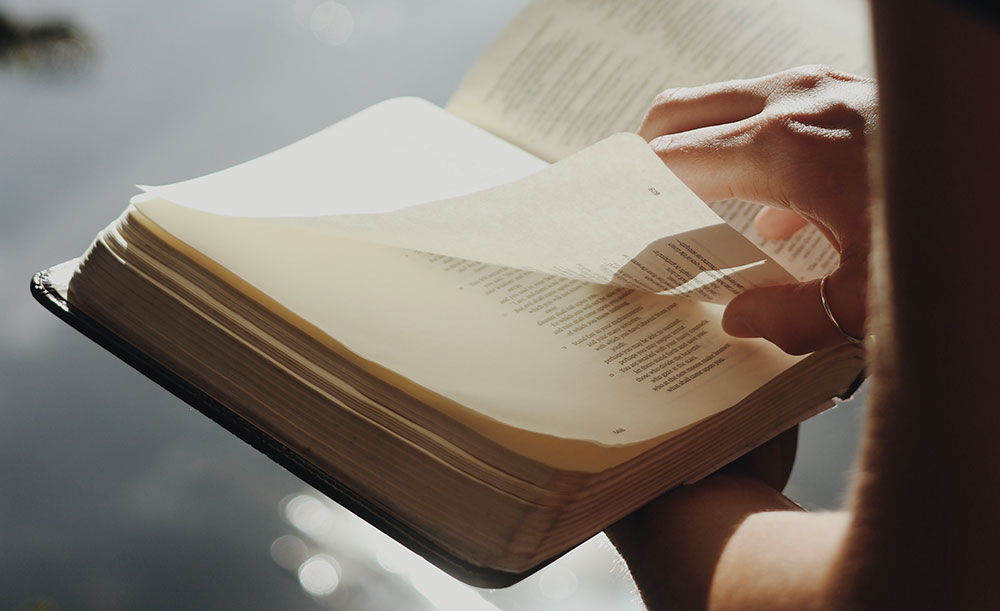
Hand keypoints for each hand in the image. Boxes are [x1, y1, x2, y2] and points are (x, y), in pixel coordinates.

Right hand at [639, 65, 876, 353]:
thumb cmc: (956, 229)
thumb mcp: (872, 298)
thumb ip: (793, 318)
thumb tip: (739, 319)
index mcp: (781, 147)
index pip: (670, 158)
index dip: (632, 190)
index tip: (611, 219)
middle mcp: (793, 101)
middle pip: (679, 113)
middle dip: (646, 157)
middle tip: (635, 206)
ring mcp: (822, 86)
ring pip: (723, 105)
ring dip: (699, 150)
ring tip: (694, 210)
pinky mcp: (849, 89)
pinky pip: (773, 110)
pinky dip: (750, 148)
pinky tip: (777, 213)